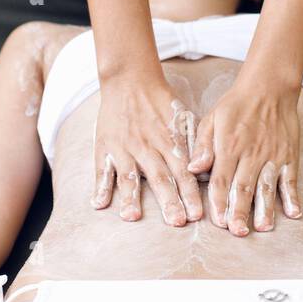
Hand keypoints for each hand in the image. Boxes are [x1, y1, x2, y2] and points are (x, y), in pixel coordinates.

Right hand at [92, 69, 202, 224]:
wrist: (130, 79)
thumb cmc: (160, 102)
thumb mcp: (184, 117)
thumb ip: (194, 143)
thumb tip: (204, 170)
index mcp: (168, 141)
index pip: (183, 172)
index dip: (190, 193)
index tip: (197, 215)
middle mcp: (147, 146)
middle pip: (160, 178)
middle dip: (169, 201)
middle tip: (176, 222)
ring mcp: (124, 147)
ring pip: (129, 175)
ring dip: (130, 197)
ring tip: (131, 216)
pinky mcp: (105, 146)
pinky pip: (102, 169)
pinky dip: (99, 186)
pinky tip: (98, 204)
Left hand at [188, 78, 301, 234]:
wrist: (269, 87)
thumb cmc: (236, 105)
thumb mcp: (212, 119)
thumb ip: (202, 145)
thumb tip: (194, 169)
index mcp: (229, 146)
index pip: (222, 180)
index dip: (219, 202)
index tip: (217, 221)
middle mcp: (252, 154)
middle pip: (244, 188)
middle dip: (240, 212)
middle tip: (237, 232)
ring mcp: (273, 155)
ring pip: (267, 186)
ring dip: (265, 209)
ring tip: (262, 228)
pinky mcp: (289, 155)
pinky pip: (291, 179)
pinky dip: (293, 197)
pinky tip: (293, 213)